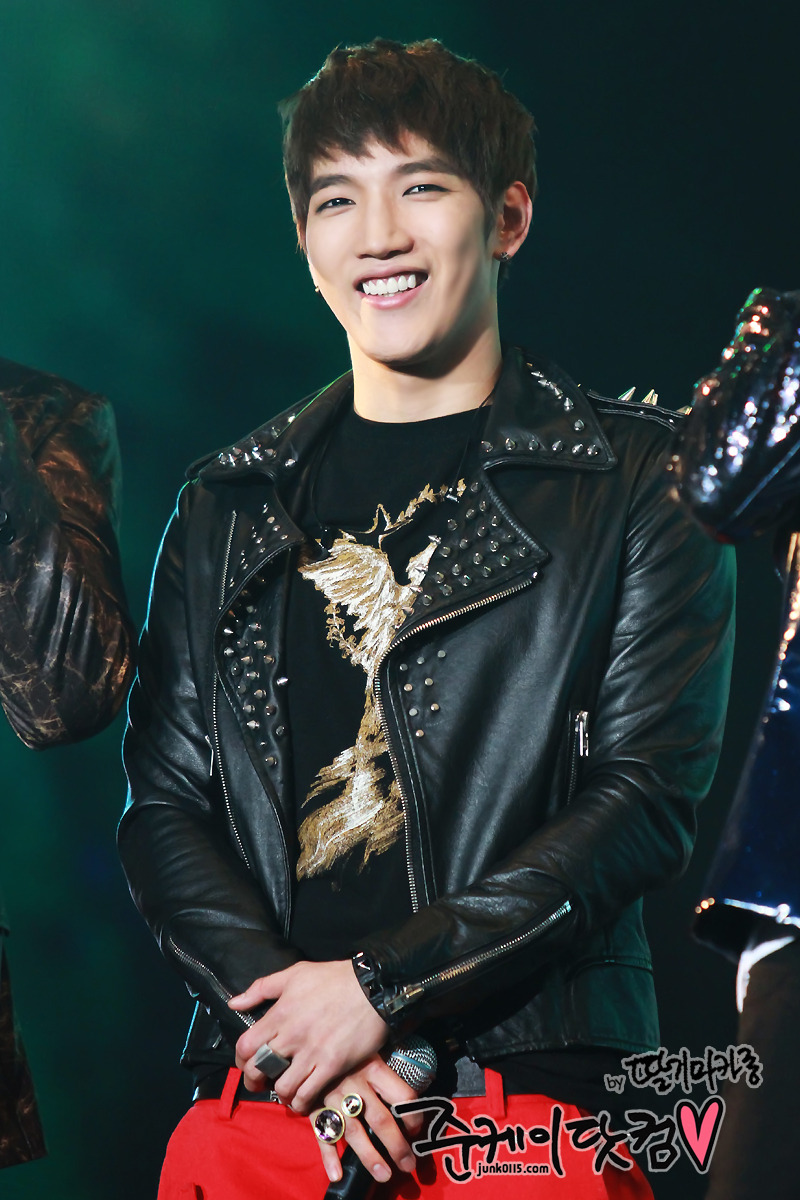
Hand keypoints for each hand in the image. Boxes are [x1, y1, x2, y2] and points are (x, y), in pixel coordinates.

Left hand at [229, 960, 389, 1110]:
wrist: (372, 986)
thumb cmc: (333, 978)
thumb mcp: (294, 973)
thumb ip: (261, 988)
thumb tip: (234, 1003)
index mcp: (280, 1013)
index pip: (245, 1046)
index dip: (240, 1060)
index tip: (246, 1063)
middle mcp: (292, 1035)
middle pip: (259, 1070)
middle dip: (255, 1081)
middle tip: (261, 1083)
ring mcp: (312, 1052)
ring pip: (282, 1087)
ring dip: (280, 1093)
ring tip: (285, 1090)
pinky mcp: (332, 1065)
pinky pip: (308, 1094)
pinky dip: (301, 1102)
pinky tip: (303, 1097)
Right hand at [315, 1057, 423, 1185]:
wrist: (310, 1042)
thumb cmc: (348, 1050)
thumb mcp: (370, 1051)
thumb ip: (386, 1073)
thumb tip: (412, 1097)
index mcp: (373, 1067)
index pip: (402, 1096)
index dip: (413, 1117)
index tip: (415, 1131)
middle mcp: (355, 1084)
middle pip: (380, 1119)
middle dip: (396, 1146)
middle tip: (408, 1165)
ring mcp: (333, 1097)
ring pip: (353, 1131)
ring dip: (369, 1157)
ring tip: (383, 1175)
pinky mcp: (315, 1106)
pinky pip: (322, 1134)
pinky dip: (329, 1156)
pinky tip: (337, 1173)